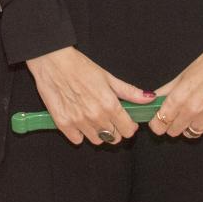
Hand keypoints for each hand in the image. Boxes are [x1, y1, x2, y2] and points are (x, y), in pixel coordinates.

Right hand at [26, 47, 153, 146]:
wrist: (52, 61)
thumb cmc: (80, 66)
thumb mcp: (108, 77)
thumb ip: (129, 92)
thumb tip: (149, 98)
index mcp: (110, 105)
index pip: (128, 130)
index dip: (129, 126)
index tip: (126, 120)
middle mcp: (96, 116)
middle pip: (114, 138)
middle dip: (115, 130)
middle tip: (109, 118)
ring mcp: (79, 122)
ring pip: (97, 140)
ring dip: (98, 132)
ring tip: (93, 118)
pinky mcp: (63, 124)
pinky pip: (77, 139)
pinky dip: (79, 133)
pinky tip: (79, 120)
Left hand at [151, 37, 202, 138]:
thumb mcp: (182, 75)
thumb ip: (165, 92)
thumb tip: (150, 101)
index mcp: (180, 97)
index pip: (159, 123)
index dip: (156, 123)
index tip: (158, 119)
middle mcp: (193, 110)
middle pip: (173, 132)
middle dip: (172, 123)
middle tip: (177, 113)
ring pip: (190, 133)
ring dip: (189, 124)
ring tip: (195, 109)